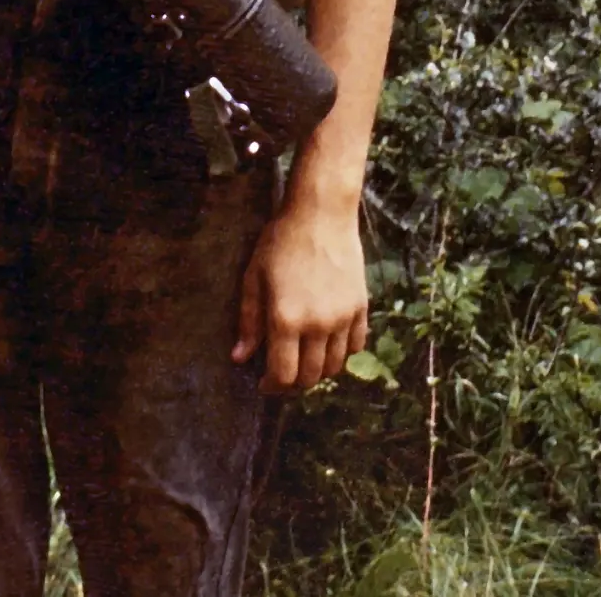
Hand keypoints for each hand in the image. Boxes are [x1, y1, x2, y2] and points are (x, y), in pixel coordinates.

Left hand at [231, 200, 367, 392]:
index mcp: (286, 319)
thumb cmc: (281, 241)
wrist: (321, 214)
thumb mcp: (254, 277)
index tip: (264, 384)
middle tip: (283, 373)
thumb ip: (248, 321)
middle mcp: (318, 325)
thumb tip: (240, 358)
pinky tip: (328, 344)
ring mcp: (343, 318)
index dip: (272, 386)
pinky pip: (355, 346)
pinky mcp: (361, 308)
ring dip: (318, 371)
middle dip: (294, 382)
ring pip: (334, 366)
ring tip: (304, 359)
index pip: (283, 375)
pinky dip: (342, 353)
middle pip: (310, 376)